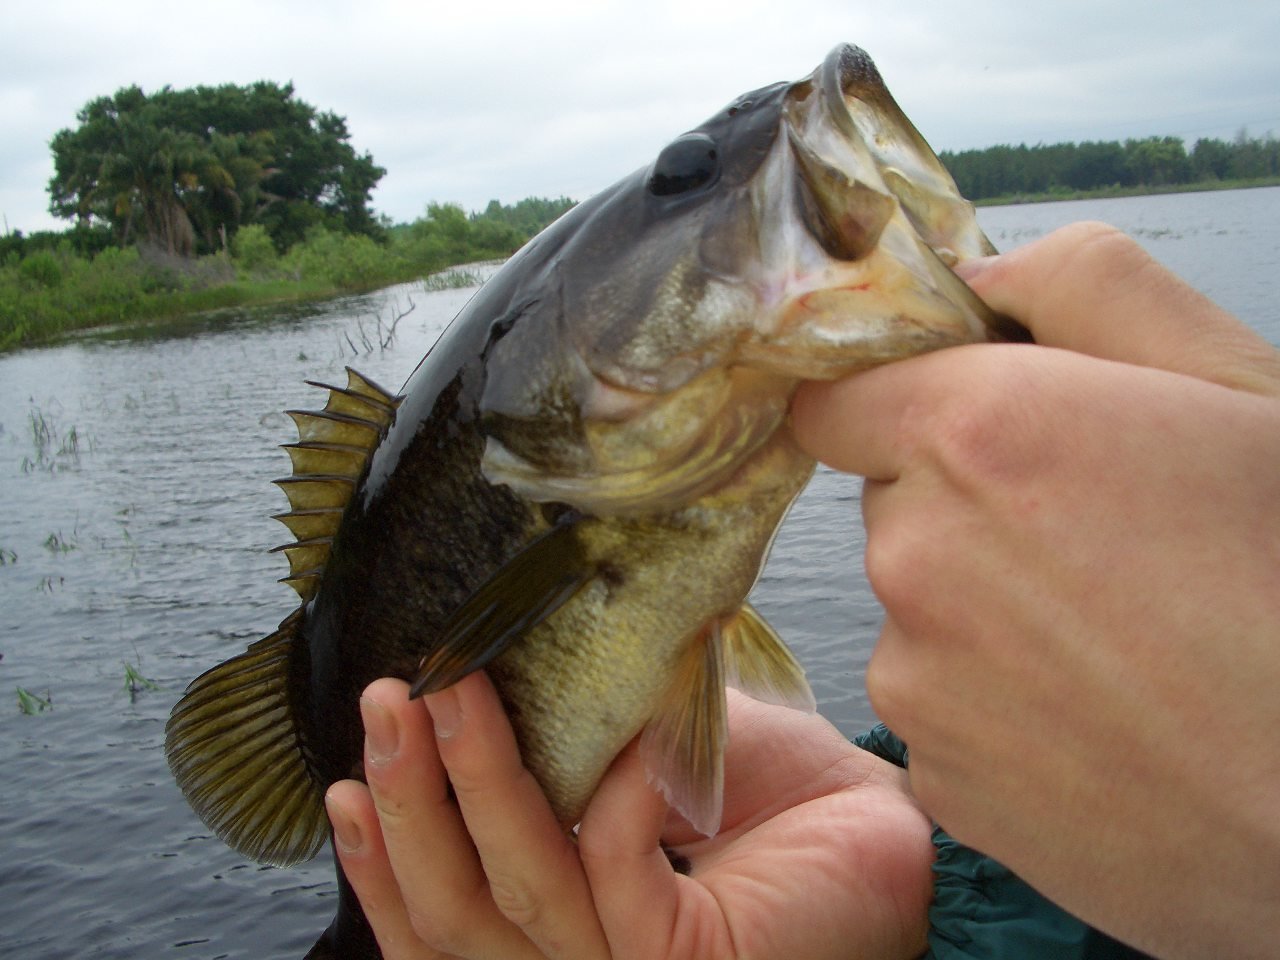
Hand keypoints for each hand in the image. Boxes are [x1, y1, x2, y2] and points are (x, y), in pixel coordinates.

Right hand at [324, 674, 934, 959]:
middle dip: (409, 805)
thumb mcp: (633, 766)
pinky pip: (619, 872)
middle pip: (457, 917)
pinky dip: (614, 794)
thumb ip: (561, 754)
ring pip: (519, 895)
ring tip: (448, 692)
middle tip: (387, 701)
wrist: (881, 831)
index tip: (341, 776)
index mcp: (561, 932)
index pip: (441, 926)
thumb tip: (480, 681)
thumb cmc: (764, 798)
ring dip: (475, 784)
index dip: (383, 862)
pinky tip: (628, 734)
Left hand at [790, 221, 1279, 959]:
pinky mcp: (940, 784)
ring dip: (984, 613)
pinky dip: (999, 709)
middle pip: (894, 505)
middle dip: (966, 506)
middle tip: (1098, 539)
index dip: (899, 404)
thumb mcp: (1233, 382)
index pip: (837, 398)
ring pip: (918, 612)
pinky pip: (943, 712)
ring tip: (1119, 643)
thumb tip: (977, 278)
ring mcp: (919, 683)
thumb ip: (1088, 285)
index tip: (960, 425)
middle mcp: (916, 557)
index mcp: (976, 436)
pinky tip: (1105, 723)